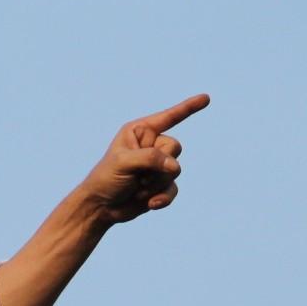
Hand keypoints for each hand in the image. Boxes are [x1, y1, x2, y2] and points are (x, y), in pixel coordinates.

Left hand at [78, 93, 210, 223]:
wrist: (101, 207)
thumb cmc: (106, 179)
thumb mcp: (123, 162)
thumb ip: (150, 158)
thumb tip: (174, 167)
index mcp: (140, 131)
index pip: (169, 117)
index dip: (188, 108)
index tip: (206, 98)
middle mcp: (151, 145)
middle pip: (175, 147)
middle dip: (159, 164)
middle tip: (137, 174)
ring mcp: (158, 166)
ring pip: (175, 170)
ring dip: (155, 182)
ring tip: (136, 187)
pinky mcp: (161, 185)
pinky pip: (174, 189)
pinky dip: (163, 197)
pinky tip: (150, 203)